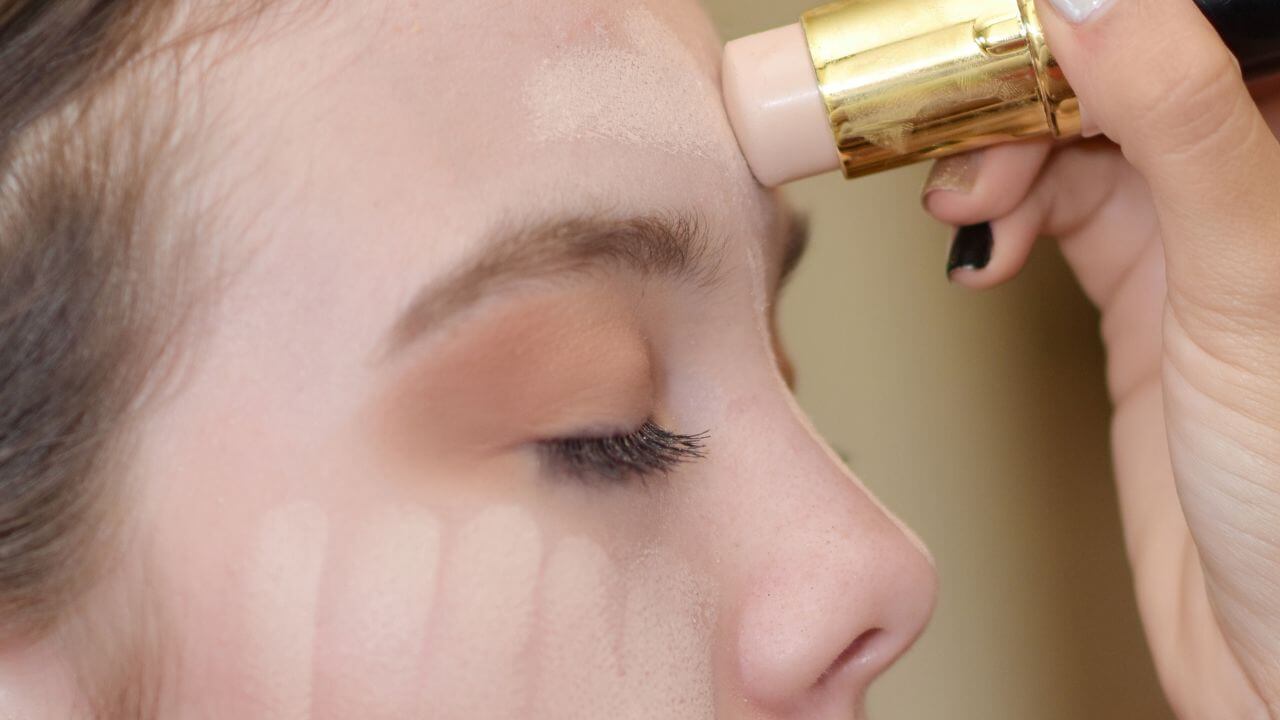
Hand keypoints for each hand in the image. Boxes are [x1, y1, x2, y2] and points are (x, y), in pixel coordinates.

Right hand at [921, 1, 1279, 716]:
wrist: (1279, 653)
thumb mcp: (1248, 283)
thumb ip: (1181, 129)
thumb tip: (1097, 5)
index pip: (1189, 32)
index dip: (1088, 25)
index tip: (997, 33)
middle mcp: (1253, 182)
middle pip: (1114, 79)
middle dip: (1018, 91)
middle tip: (949, 119)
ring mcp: (1194, 243)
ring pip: (1075, 146)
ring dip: (999, 161)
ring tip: (964, 205)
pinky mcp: (1140, 301)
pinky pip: (1054, 220)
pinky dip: (1003, 222)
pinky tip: (981, 252)